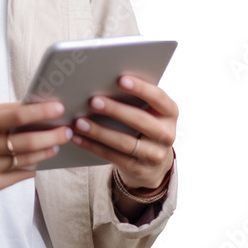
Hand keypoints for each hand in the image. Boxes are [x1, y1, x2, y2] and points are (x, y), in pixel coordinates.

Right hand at [0, 101, 73, 193]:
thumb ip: (8, 111)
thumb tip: (40, 106)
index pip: (16, 116)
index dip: (40, 112)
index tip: (59, 108)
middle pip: (27, 142)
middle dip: (52, 136)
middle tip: (67, 131)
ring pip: (28, 160)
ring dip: (46, 151)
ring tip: (57, 144)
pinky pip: (21, 174)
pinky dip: (34, 166)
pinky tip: (41, 158)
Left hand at [71, 74, 176, 190]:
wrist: (154, 163)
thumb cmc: (145, 125)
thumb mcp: (149, 111)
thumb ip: (135, 98)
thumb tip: (104, 81)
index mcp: (170, 113)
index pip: (158, 98)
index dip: (141, 88)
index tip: (121, 79)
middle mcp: (166, 134)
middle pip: (140, 120)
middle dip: (115, 110)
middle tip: (93, 101)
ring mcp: (154, 154)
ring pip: (124, 142)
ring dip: (99, 131)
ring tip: (79, 122)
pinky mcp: (138, 169)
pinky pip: (113, 156)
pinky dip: (93, 146)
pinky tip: (78, 137)